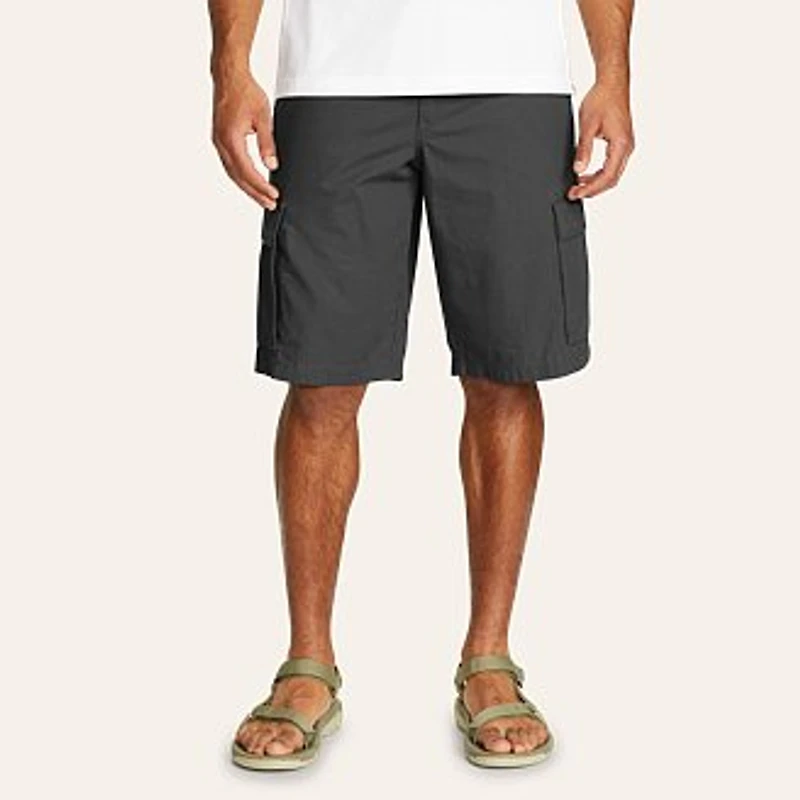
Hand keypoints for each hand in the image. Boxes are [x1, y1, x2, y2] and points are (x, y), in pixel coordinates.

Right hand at [212, 73, 279, 208]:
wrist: (229, 76)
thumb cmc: (245, 91)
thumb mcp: (263, 117)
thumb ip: (267, 143)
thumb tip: (272, 165)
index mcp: (230, 139)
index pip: (247, 171)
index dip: (261, 186)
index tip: (274, 195)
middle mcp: (221, 143)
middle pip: (238, 177)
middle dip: (255, 193)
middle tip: (270, 204)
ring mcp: (218, 142)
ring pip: (232, 173)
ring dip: (248, 187)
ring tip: (262, 198)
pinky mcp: (220, 140)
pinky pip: (230, 164)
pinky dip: (241, 176)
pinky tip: (250, 182)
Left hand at [568, 81, 634, 199]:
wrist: (612, 84)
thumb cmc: (602, 99)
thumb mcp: (587, 126)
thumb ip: (583, 149)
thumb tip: (578, 168)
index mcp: (621, 144)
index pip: (607, 176)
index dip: (591, 188)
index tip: (577, 193)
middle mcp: (627, 147)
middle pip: (611, 179)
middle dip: (592, 189)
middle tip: (575, 194)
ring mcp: (625, 146)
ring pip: (612, 174)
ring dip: (595, 182)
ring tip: (578, 186)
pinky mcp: (621, 143)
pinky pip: (611, 165)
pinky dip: (599, 173)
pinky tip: (586, 174)